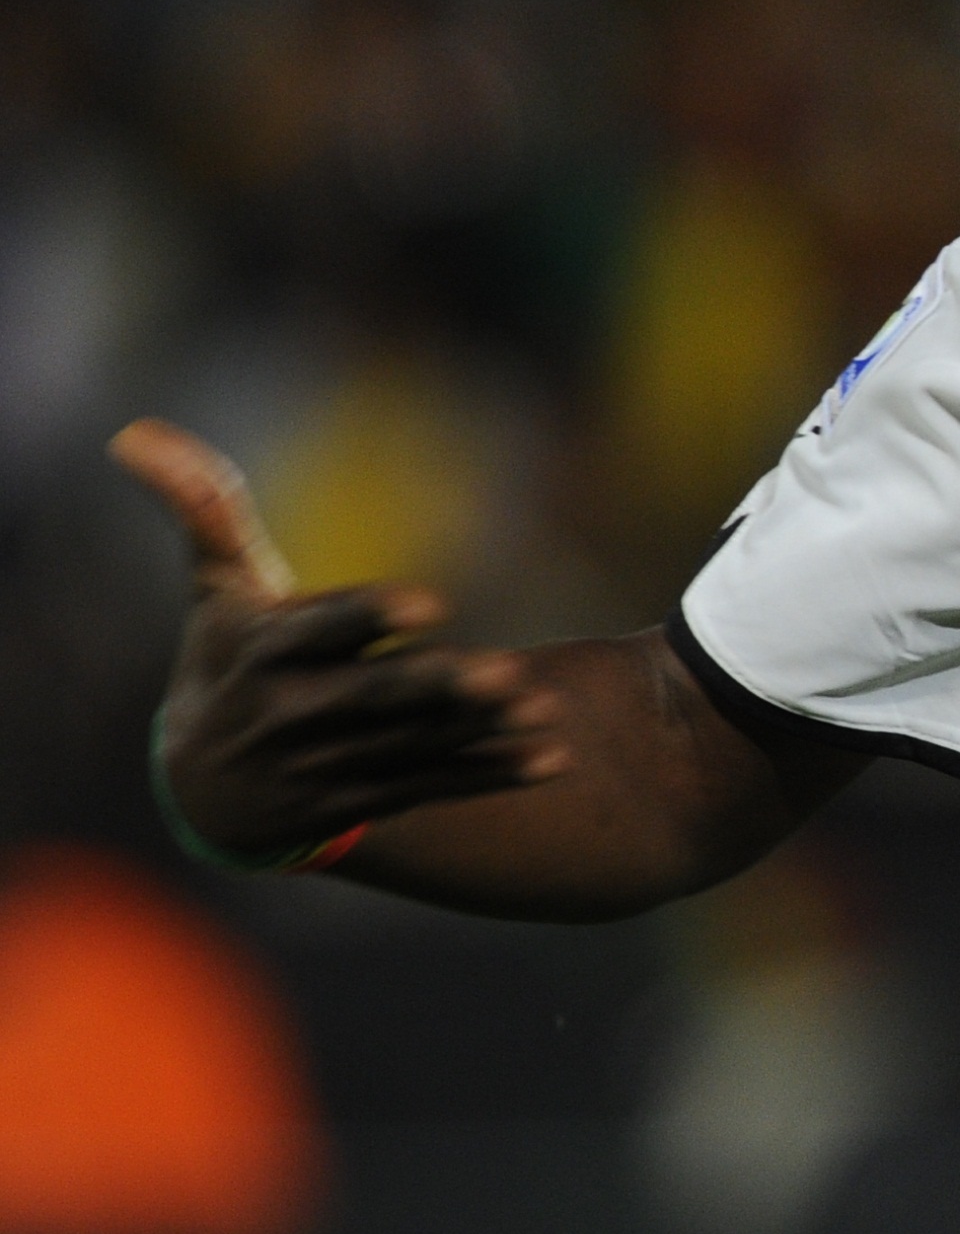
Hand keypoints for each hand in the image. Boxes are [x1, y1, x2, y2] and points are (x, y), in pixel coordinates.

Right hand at [116, 417, 569, 861]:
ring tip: (543, 709)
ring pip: (411, 746)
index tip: (426, 602)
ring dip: (480, 731)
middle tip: (503, 672)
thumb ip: (205, 509)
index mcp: (262, 654)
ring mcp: (327, 765)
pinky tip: (551, 760)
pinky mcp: (360, 801)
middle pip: (372, 700)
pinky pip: (430, 788)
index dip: (366, 618)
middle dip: (435, 688)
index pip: (316, 633)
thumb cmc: (223, 659)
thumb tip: (133, 432)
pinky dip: (489, 775)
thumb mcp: (216, 588)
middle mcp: (292, 714)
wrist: (201, 789)